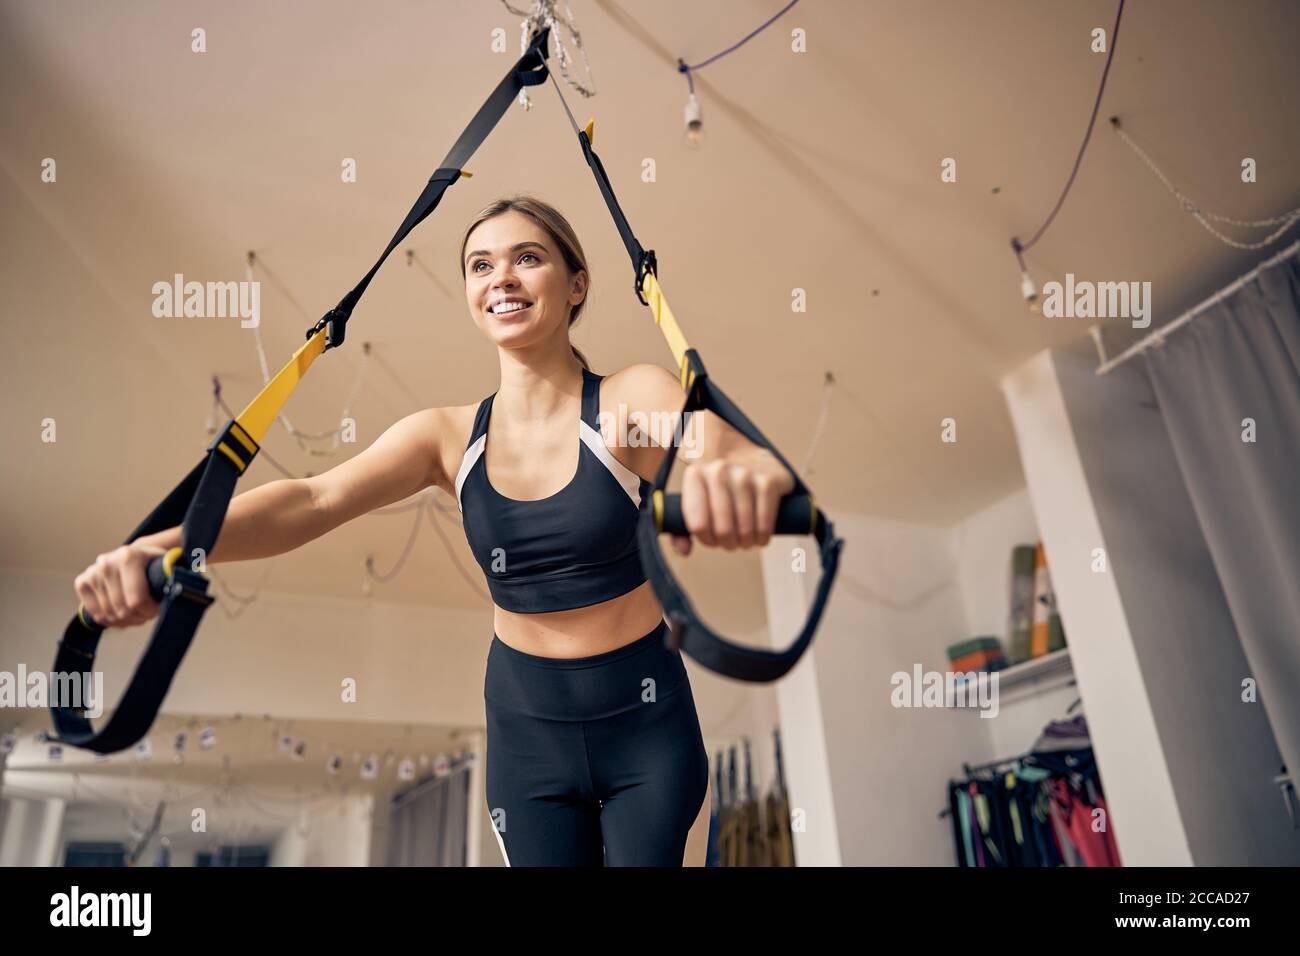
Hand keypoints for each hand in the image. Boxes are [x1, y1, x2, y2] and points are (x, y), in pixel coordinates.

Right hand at [74, 542, 165, 627]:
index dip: (149, 611)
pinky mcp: (82, 582)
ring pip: (109, 615)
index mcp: (130, 556)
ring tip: (137, 612)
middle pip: (122, 610)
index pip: (136, 600)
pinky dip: (110, 620)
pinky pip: (95, 614)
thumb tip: (184, 588)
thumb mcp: (167, 566)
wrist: (134, 556)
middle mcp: (107, 563)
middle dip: (139, 616)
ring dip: (126, 620)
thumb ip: (173, 577)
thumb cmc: (153, 565)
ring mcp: (92, 572)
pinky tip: (121, 613)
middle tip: (147, 612)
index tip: (157, 609)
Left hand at [670, 453, 795, 556]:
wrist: (752, 460)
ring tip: (745, 540)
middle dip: (728, 543)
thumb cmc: (719, 491)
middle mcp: (719, 470)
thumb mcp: (697, 502)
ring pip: (745, 529)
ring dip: (746, 542)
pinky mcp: (768, 481)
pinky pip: (764, 523)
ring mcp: (745, 475)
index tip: (712, 539)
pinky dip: (762, 537)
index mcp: (695, 475)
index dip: (706, 540)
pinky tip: (760, 537)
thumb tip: (685, 551)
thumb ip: (680, 530)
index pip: (698, 525)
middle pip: (723, 529)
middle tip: (731, 542)